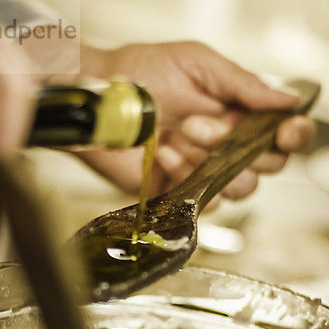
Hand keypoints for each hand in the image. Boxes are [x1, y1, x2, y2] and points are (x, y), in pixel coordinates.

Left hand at [76, 42, 315, 201]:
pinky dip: (187, 177)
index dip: (291, 136)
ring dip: (210, 161)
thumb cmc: (142, 72)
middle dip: (239, 146)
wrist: (99, 96)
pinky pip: (205, 201)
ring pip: (239, 187)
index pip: (281, 136)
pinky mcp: (178, 193)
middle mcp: (225, 146)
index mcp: (237, 114)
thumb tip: (288, 99)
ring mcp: (203, 172)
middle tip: (199, 123)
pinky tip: (163, 153)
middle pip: (267, 166)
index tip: (283, 130)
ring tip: (178, 133)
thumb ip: (242, 84)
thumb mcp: (197, 63)